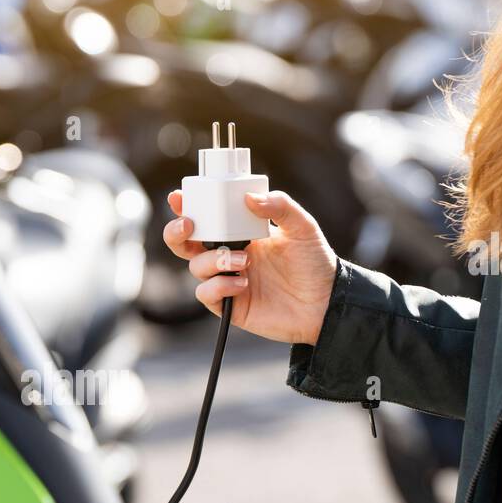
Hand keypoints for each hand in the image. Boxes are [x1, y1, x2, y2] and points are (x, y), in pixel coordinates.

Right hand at [162, 190, 337, 345]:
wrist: (325, 304)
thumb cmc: (315, 264)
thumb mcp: (302, 227)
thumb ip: (279, 206)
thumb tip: (249, 198)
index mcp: (240, 233)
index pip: (206, 218)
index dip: (187, 207)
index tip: (179, 197)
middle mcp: (229, 255)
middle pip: (185, 244)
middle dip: (176, 233)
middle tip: (189, 226)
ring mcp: (227, 280)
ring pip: (195, 267)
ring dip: (212, 260)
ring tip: (243, 260)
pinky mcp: (229, 305)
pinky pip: (206, 293)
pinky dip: (219, 285)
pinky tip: (242, 283)